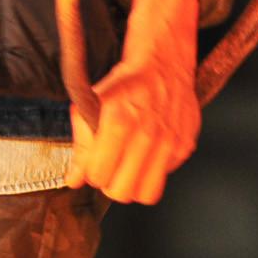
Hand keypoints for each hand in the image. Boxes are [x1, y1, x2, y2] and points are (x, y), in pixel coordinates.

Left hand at [69, 0, 199, 204]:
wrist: (162, 64)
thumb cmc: (124, 84)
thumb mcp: (89, 107)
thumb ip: (80, 146)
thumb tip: (73, 179)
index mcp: (118, 121)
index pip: (98, 176)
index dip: (92, 173)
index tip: (94, 164)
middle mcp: (146, 134)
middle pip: (122, 192)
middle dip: (111, 183)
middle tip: (111, 168)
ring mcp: (169, 142)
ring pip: (146, 194)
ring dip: (134, 185)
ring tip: (128, 168)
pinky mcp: (185, 145)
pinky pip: (165, 176)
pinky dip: (154, 169)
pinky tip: (148, 151)